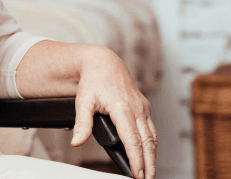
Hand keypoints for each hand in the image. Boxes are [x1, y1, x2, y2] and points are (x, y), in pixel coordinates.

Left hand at [72, 49, 156, 178]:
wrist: (102, 62)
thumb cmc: (93, 80)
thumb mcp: (83, 100)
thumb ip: (82, 123)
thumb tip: (77, 142)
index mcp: (122, 107)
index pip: (132, 140)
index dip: (136, 159)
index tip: (137, 174)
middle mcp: (136, 108)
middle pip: (147, 142)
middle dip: (149, 163)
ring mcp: (143, 107)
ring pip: (152, 136)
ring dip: (153, 156)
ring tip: (150, 172)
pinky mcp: (144, 106)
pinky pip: (151, 129)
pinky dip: (152, 144)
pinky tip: (149, 154)